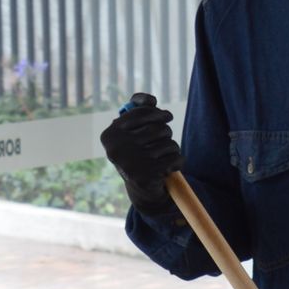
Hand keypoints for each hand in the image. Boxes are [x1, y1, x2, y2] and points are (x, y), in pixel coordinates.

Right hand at [101, 93, 182, 211]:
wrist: (141, 188)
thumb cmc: (139, 152)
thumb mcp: (133, 130)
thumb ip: (139, 109)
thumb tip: (151, 100)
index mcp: (110, 135)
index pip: (141, 113)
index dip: (158, 113)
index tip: (167, 117)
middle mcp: (116, 149)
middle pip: (158, 128)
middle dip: (166, 133)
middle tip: (165, 140)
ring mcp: (131, 163)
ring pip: (169, 143)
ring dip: (172, 148)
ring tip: (164, 156)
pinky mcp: (147, 176)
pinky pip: (175, 158)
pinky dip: (178, 161)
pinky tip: (171, 167)